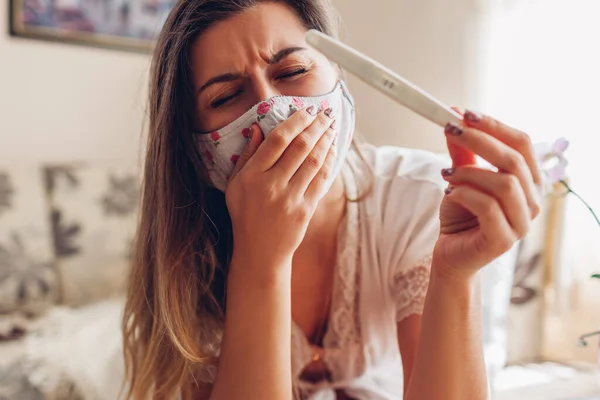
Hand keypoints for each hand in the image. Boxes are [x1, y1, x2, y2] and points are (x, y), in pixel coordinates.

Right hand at [226, 106, 336, 268]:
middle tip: (325, 113)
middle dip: (315, 126)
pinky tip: (332, 149)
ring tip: (331, 127)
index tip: (305, 110)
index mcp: (252, 176)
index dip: (294, 122)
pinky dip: (329, 162)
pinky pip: (320, 180)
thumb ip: (246, 156)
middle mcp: (271, 185)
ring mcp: (290, 198)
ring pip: (313, 161)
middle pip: (299, 147)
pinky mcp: (305, 210)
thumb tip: (257, 127)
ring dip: (325, 141)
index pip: (277, 140)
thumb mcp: (234, 185)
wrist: (260, 252)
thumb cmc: (245, 215)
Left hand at [433, 110, 541, 279]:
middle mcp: (532, 201)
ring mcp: (521, 223)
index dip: (495, 125)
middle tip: (450, 129)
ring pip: (505, 184)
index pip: (522, 143)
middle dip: (479, 140)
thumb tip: (454, 117)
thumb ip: (462, 151)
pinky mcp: (503, 240)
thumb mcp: (461, 178)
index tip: (465, 113)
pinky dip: (465, 194)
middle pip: (513, 160)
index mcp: (528, 181)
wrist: (451, 255)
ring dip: (470, 172)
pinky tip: (449, 193)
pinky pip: (488, 207)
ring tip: (446, 173)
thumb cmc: (461, 216)